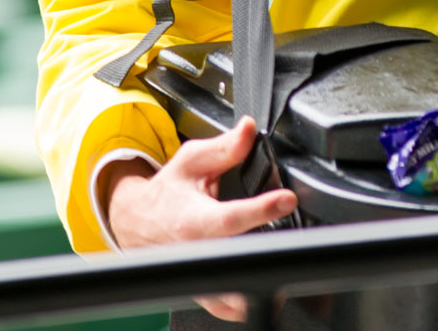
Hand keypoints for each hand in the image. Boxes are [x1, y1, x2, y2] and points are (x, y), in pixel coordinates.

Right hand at [102, 118, 297, 321]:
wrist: (136, 224)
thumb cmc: (166, 193)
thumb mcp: (191, 162)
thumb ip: (225, 148)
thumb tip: (248, 129)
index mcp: (192, 219)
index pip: (228, 217)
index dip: (259, 209)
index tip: (287, 199)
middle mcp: (196, 254)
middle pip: (234, 262)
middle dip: (266, 256)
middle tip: (300, 244)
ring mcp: (198, 278)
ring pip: (230, 299)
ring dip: (259, 289)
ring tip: (289, 276)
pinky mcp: (203, 292)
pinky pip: (226, 309)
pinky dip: (245, 306)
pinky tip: (270, 293)